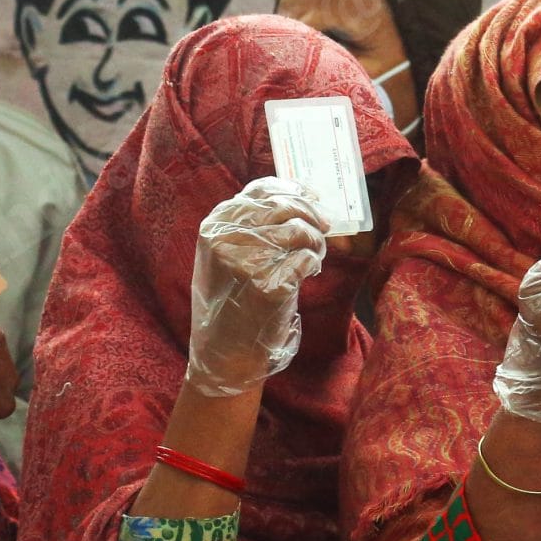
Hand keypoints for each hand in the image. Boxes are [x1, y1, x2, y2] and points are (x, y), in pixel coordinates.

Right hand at [183, 178, 329, 395]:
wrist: (225, 350)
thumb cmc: (230, 299)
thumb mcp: (224, 254)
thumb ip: (250, 226)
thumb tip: (298, 197)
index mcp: (215, 226)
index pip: (260, 191)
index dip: (292, 190)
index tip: (312, 195)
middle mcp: (227, 240)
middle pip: (283, 207)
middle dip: (311, 214)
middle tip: (324, 225)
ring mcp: (247, 263)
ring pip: (298, 231)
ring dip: (316, 240)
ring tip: (316, 252)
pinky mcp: (269, 287)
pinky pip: (306, 259)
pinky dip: (313, 262)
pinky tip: (309, 271)